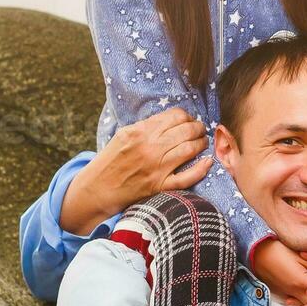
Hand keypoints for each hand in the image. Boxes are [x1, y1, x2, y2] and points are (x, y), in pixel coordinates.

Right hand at [59, 108, 210, 233]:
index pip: (175, 116)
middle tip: (200, 130)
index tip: (189, 121)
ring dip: (201, 144)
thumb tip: (171, 120)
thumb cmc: (111, 161)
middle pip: (186, 131)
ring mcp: (156, 168)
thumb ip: (146, 126)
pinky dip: (201, 169)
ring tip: (202, 143)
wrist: (98, 189)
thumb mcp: (124, 135)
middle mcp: (150, 148)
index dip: (187, 117)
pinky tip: (208, 162)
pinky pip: (187, 178)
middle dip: (198, 128)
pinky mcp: (159, 186)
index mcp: (140, 132)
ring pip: (190, 149)